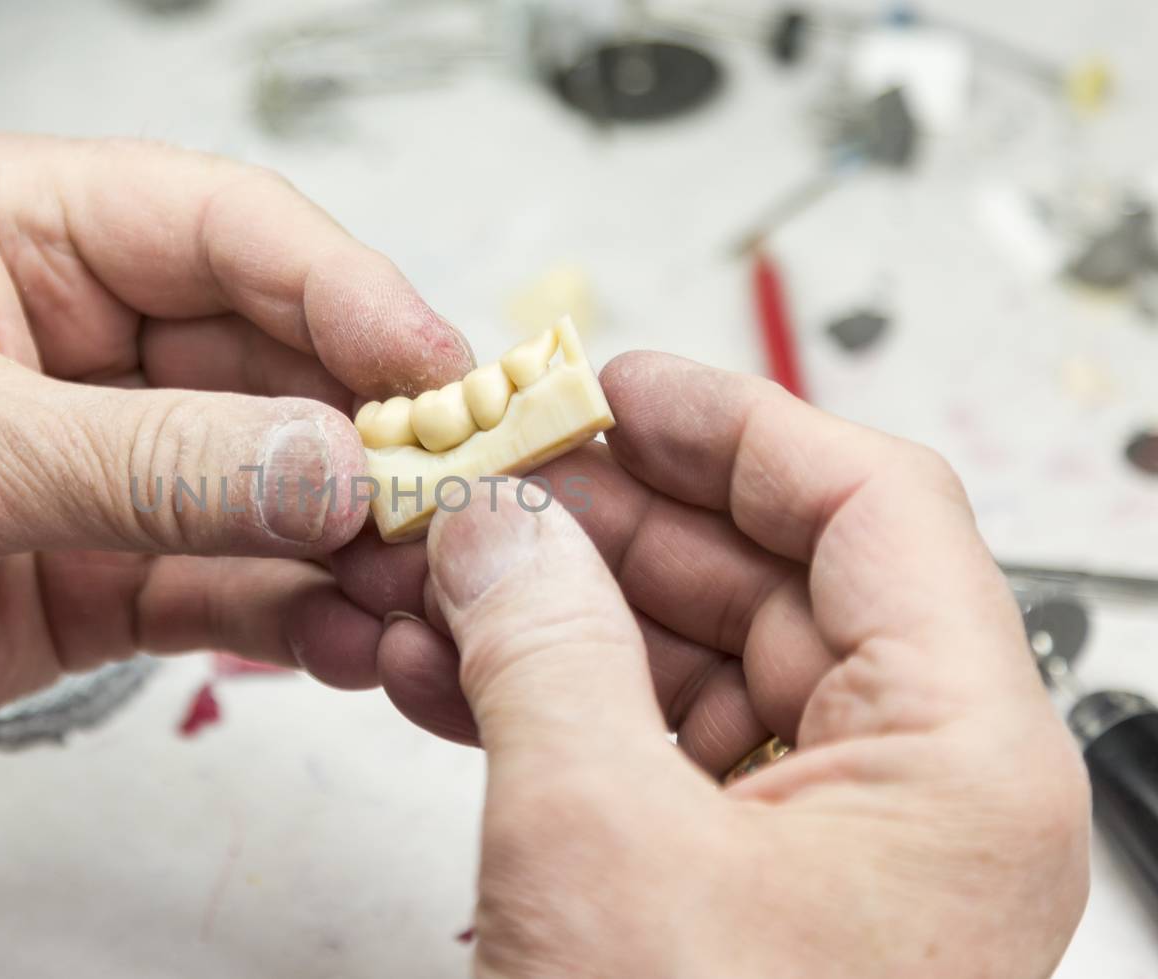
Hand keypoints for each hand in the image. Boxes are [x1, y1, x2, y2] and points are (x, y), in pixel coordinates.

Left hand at [0, 136, 471, 794]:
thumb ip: (149, 464)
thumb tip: (329, 469)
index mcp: (33, 234)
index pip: (234, 234)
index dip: (351, 296)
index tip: (438, 373)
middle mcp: (84, 339)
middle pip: (277, 362)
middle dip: (371, 430)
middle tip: (456, 494)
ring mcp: (102, 463)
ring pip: (268, 481)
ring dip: (346, 535)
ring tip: (414, 585)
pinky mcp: (101, 573)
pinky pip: (226, 583)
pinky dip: (290, 612)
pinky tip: (342, 637)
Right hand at [354, 353, 1089, 976]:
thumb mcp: (601, 840)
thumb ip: (543, 645)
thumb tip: (497, 527)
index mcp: (960, 758)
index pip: (870, 506)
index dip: (736, 420)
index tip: (618, 380)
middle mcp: (910, 789)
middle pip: (767, 573)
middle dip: (613, 514)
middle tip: (497, 470)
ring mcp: (817, 842)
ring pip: (688, 658)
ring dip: (559, 607)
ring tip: (444, 565)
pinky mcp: (731, 887)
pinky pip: (646, 744)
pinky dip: (548, 696)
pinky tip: (450, 662)